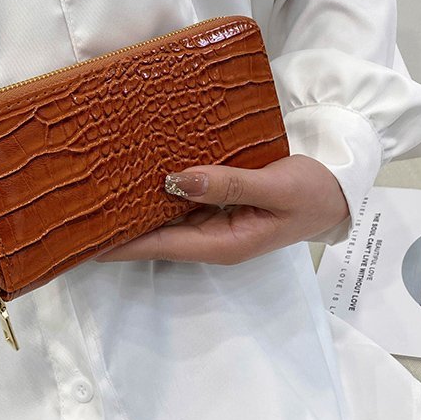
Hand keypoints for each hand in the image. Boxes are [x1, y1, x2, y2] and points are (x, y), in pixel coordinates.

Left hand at [94, 154, 348, 263]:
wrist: (339, 189)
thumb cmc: (311, 192)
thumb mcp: (274, 188)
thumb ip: (227, 185)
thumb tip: (176, 179)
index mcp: (223, 243)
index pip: (160, 245)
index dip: (121, 243)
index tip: (84, 238)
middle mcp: (212, 237)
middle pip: (157, 234)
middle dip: (121, 225)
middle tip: (81, 206)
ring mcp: (215, 222)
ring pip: (167, 218)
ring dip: (137, 206)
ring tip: (100, 190)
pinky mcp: (220, 205)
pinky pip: (183, 201)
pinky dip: (161, 191)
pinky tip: (141, 174)